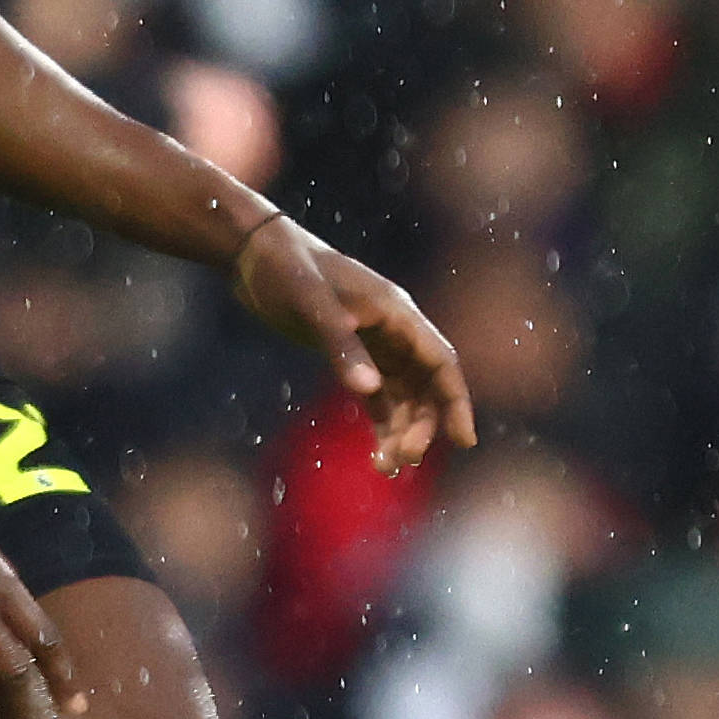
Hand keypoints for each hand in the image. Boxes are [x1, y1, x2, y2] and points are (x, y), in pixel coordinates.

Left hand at [240, 214, 479, 472]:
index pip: (441, 361)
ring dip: (401, 431)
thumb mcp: (310, 305)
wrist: (254, 251)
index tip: (464, 441)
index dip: (456, 401)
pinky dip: (382, 425)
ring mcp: (375, 343)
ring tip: (386, 467)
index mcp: (396, 312)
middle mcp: (393, 330)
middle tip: (404, 458)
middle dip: (422, 424)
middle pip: (427, 386)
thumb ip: (341, 347)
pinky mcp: (352, 354)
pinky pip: (379, 397)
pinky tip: (378, 454)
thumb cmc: (286, 269)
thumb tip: (369, 391)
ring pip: (404, 396)